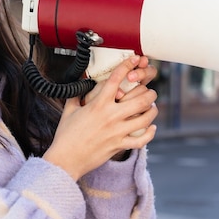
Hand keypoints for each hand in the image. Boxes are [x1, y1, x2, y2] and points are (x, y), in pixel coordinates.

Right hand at [43, 56, 157, 180]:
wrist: (66, 159)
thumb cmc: (66, 135)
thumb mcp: (69, 110)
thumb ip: (78, 94)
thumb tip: (81, 82)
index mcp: (98, 104)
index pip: (116, 80)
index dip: (127, 66)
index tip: (134, 59)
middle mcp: (110, 116)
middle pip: (140, 99)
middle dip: (149, 93)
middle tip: (150, 91)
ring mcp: (117, 132)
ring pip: (145, 118)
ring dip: (152, 111)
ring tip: (152, 107)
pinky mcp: (119, 146)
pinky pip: (141, 140)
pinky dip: (149, 133)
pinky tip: (151, 128)